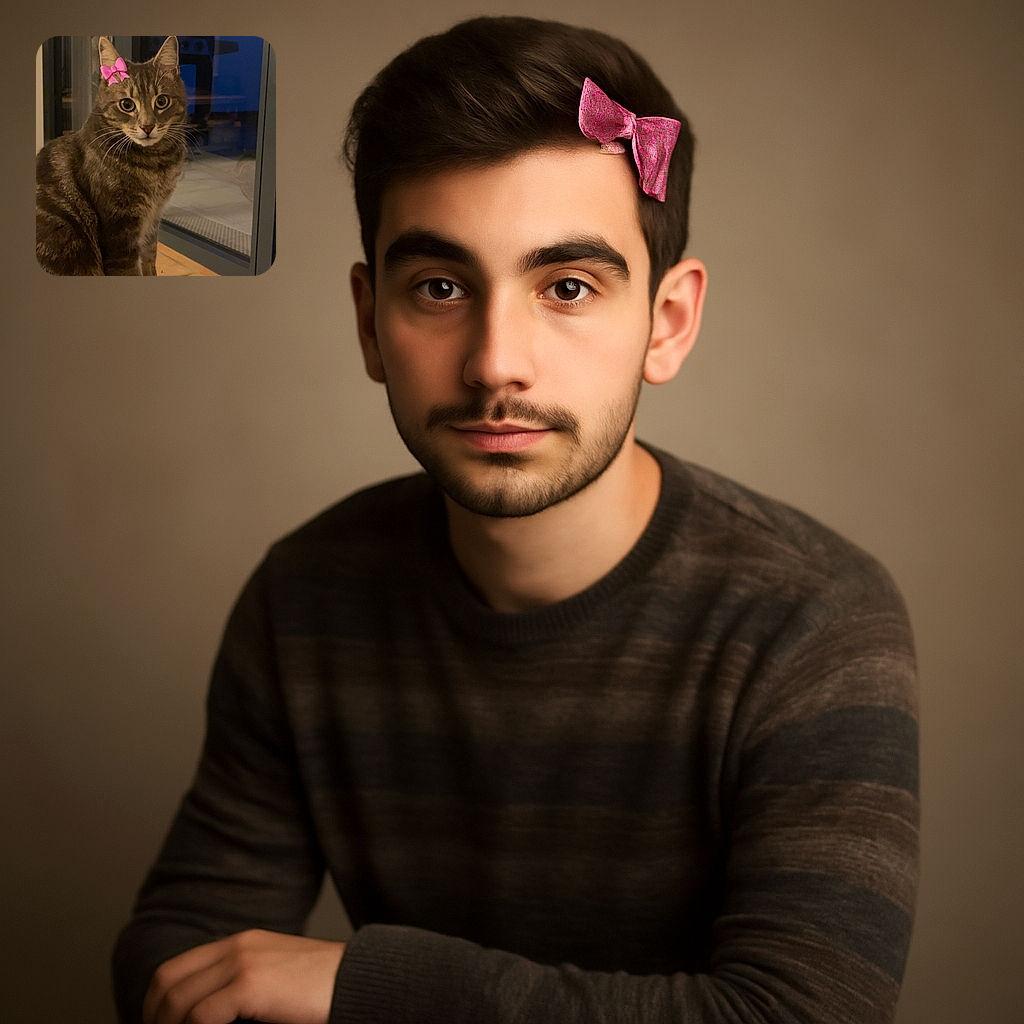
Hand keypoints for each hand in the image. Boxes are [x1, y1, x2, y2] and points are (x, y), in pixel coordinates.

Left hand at [143, 929, 345, 1023]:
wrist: (360, 979)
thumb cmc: (322, 989)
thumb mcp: (275, 977)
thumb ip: (241, 984)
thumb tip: (206, 1015)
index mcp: (240, 943)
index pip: (175, 970)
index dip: (157, 1004)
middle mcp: (237, 947)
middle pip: (167, 983)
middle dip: (154, 1018)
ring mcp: (242, 963)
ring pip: (178, 1002)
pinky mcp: (251, 985)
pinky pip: (201, 1017)